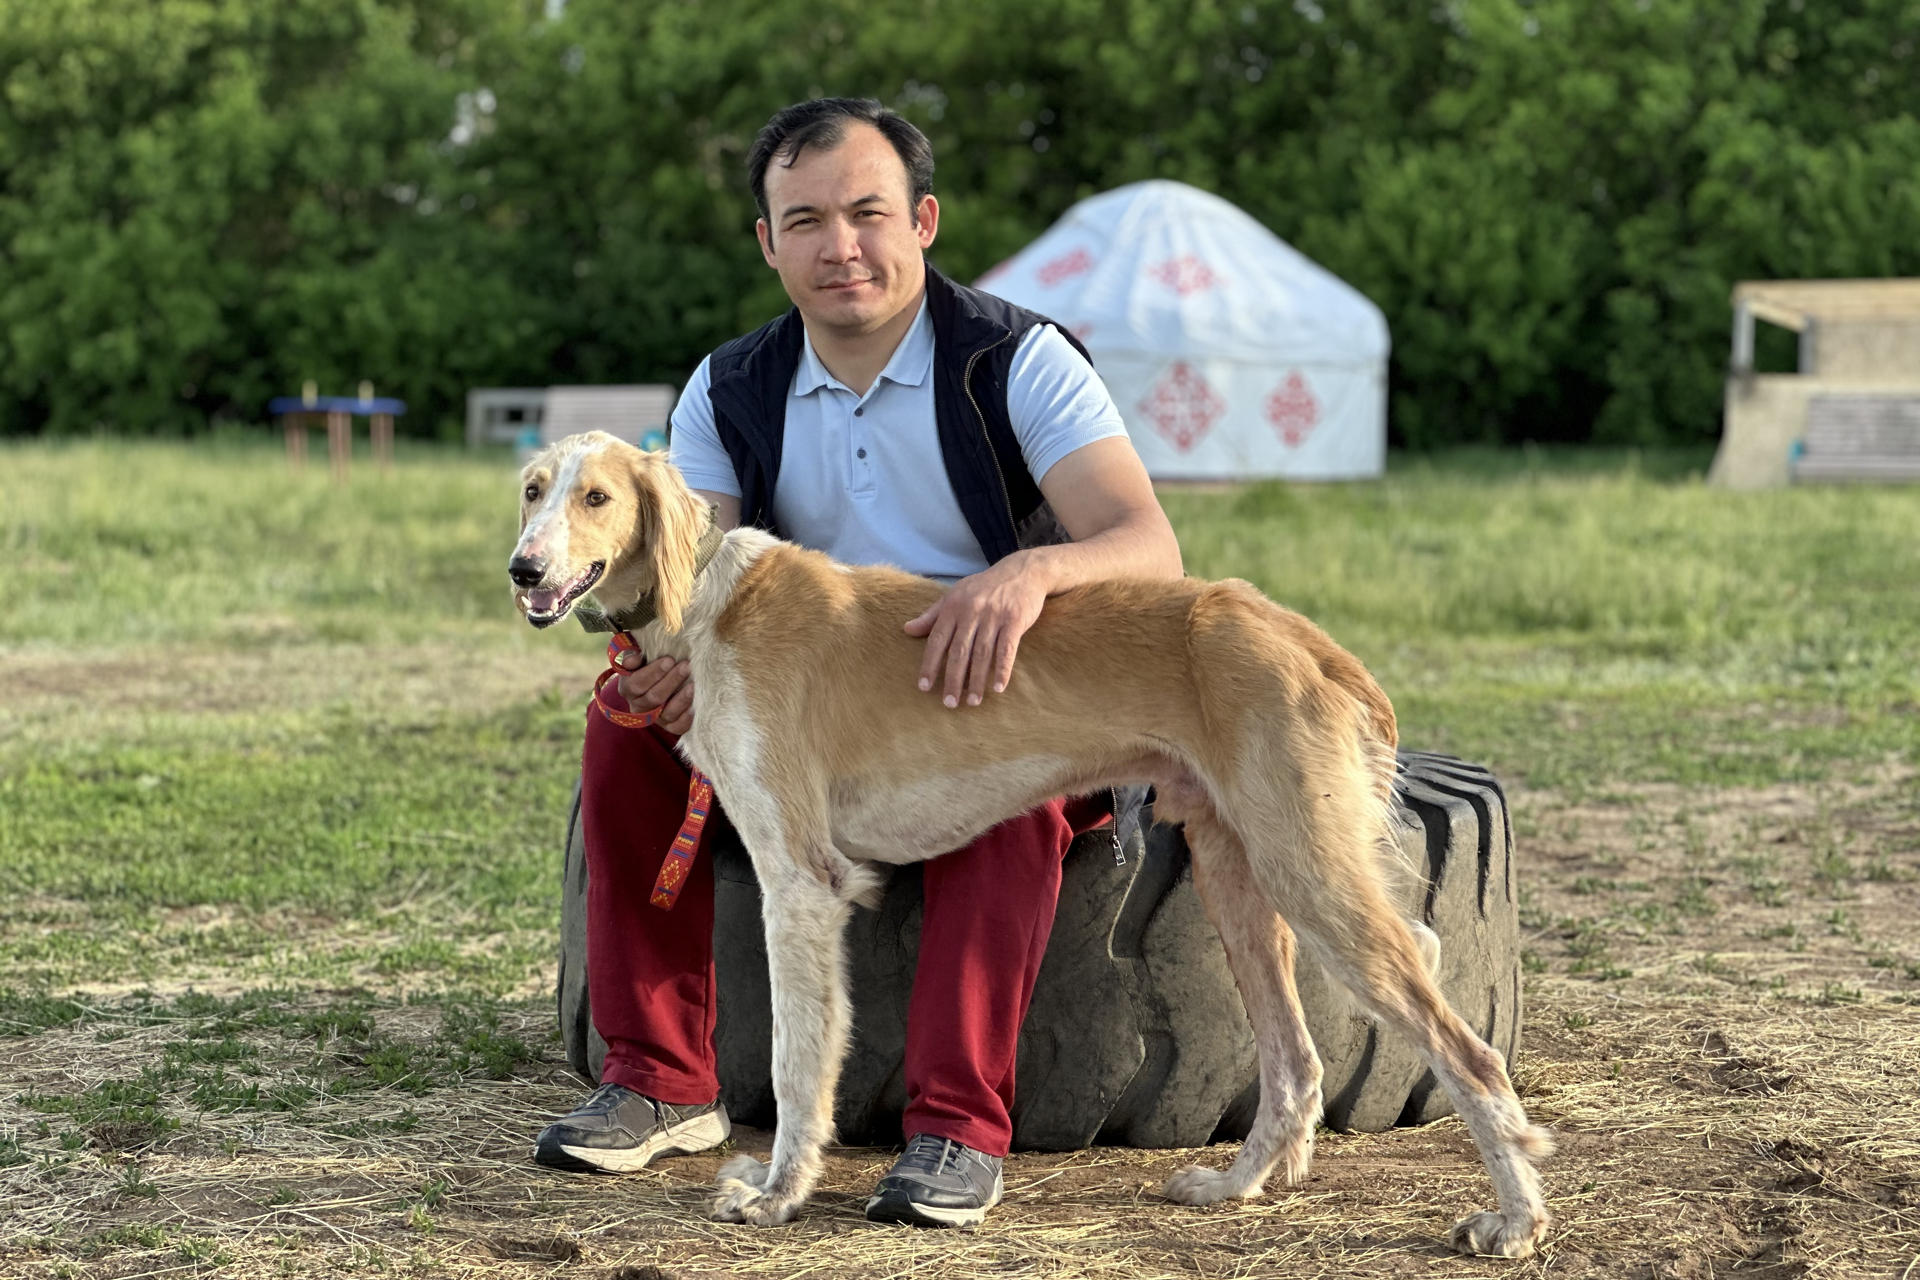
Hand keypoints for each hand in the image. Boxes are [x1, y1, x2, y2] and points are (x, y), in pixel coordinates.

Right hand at [616, 652, 694, 734]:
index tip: (669, 660)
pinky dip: (687, 718)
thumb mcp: (637, 658)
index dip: (653, 672)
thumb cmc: (648, 666)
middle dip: (671, 680)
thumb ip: (632, 654)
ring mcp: (655, 719)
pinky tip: (695, 707)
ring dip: (682, 699)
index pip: (637, 683)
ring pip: (668, 713)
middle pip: (654, 697)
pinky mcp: (670, 726)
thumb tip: (634, 659)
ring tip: (693, 685)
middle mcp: (639, 707)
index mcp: (628, 689)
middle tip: (686, 666)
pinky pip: (678, 727)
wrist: (656, 684)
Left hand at [902, 554, 1048, 708]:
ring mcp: (993, 616)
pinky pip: (1007, 649)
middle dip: (952, 679)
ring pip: (982, 654)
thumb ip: (932, 615)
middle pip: (959, 651)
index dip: (930, 664)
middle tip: (949, 703)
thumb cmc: (985, 587)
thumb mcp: (955, 595)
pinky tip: (998, 687)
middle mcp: (971, 611)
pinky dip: (1002, 670)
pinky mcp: (1014, 620)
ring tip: (972, 702)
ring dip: (977, 680)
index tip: (924, 687)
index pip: (937, 640)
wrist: (1022, 571)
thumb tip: (907, 629)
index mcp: (953, 607)